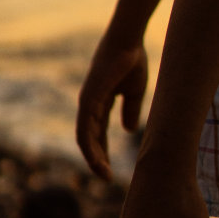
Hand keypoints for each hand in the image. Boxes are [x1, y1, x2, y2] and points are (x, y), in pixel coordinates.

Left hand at [76, 36, 148, 181]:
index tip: (110, 171)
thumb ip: (130, 110)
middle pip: (89, 138)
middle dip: (97, 159)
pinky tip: (97, 159)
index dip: (103, 152)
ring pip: (84, 137)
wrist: (129, 40)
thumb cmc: (132, 60)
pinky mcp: (87, 99)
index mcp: (100, 102)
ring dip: (92, 157)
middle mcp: (89, 104)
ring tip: (103, 174)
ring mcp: (86, 102)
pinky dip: (89, 146)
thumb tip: (128, 130)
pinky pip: (84, 129)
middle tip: (107, 177)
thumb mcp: (134, 91)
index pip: (97, 133)